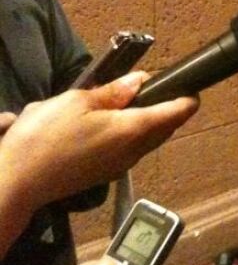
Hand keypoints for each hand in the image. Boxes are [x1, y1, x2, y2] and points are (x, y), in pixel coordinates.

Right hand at [0, 71, 197, 255]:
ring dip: (149, 123)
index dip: (188, 99)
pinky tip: (112, 124)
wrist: (17, 183)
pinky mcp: (104, 174)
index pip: (175, 113)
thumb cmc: (45, 138)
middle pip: (165, 128)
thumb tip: (139, 81)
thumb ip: (113, 92)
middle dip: (169, 109)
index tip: (193, 88)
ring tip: (134, 103)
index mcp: (133, 130)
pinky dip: (131, 134)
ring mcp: (120, 166)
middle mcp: (134, 151)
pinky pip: (130, 150)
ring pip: (148, 141)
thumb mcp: (78, 101)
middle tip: (159, 89)